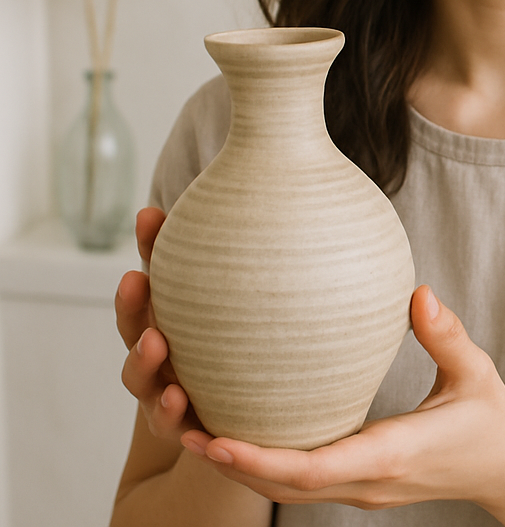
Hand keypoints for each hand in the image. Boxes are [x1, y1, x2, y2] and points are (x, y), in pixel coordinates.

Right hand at [115, 207, 204, 442]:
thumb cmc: (227, 342)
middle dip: (133, 308)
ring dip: (150, 373)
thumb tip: (211, 203)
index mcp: (163, 325)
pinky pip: (184, 435)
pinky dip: (184, 429)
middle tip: (137, 281)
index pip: (147, 291)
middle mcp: (159, 362)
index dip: (146, 250)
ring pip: (150, 390)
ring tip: (160, 354)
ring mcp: (170, 398)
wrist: (238, 414)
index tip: (147, 220)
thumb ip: (212, 258)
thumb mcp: (223, 302)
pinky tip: (198, 430)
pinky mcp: (192, 432)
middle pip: (134, 334)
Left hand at [179, 285, 504, 512]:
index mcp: (388, 456)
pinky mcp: (360, 481)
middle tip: (177, 423)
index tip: (213, 435)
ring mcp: (360, 488)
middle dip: (227, 462)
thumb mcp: (475, 372)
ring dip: (238, 464)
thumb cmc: (492, 422)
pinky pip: (301, 478)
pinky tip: (243, 427)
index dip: (258, 457)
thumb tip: (418, 291)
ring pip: (284, 487)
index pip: (312, 469)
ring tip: (192, 425)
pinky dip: (264, 460)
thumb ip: (446, 334)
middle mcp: (364, 481)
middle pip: (279, 486)